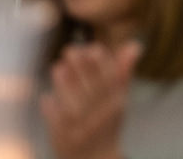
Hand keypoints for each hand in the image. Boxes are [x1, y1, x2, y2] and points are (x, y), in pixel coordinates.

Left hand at [40, 41, 139, 158]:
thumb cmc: (106, 125)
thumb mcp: (118, 101)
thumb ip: (123, 73)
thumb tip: (134, 44)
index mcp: (116, 106)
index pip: (111, 80)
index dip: (101, 62)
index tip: (91, 47)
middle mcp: (100, 117)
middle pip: (90, 87)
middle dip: (79, 66)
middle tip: (69, 49)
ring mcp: (80, 128)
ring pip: (71, 101)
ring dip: (62, 82)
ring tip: (57, 67)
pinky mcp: (62, 138)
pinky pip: (54, 118)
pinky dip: (50, 105)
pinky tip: (47, 95)